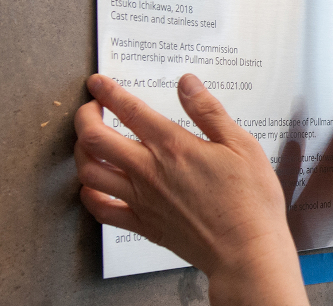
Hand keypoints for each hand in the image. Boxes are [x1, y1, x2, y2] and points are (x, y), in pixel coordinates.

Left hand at [74, 74, 306, 304]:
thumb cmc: (251, 200)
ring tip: (89, 142)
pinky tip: (94, 186)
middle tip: (91, 108)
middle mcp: (149, 171)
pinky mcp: (143, 225)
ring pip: (89, 172)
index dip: (108, 91)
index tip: (98, 82)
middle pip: (94, 138)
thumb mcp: (242, 145)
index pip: (129, 111)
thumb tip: (187, 83)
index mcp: (174, 147)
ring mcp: (141, 200)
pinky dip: (89, 195)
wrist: (246, 250)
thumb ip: (209, 112)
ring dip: (81, 151)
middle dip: (84, 116)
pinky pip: (101, 209)